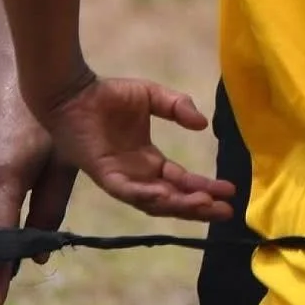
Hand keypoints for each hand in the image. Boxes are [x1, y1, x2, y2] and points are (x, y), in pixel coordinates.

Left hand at [45, 76, 234, 221]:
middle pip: (172, 199)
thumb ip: (178, 107)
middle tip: (225, 211)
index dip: (204, 187)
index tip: (230, 191)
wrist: (74, 93)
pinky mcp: (104, 175)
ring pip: (153, 202)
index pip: (180, 181)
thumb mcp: (152, 96)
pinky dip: (146, 196)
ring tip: (205, 206)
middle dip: (199, 207)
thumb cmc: (108, 95)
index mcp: (147, 160)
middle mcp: (136, 175)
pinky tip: (165, 196)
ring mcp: (121, 178)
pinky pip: (128, 191)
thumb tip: (202, 124)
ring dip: (179, 206)